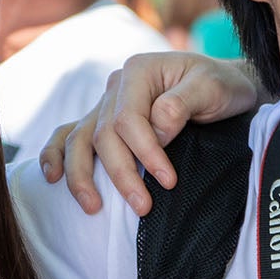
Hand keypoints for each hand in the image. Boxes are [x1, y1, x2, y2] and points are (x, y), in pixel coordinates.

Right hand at [39, 52, 259, 215]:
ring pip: (80, 139)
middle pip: (103, 134)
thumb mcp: (212, 88)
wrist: (226, 87)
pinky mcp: (105, 121)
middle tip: (143, 206)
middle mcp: (116, 86)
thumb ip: (182, 103)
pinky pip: (72, 136)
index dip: (145, 153)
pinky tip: (53, 177)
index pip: (128, 118)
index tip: (168, 181)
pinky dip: (56, 155)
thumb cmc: (221, 86)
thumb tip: (156, 126)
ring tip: (93, 206)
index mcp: (139, 72)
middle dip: (121, 173)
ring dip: (82, 175)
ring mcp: (107, 104)